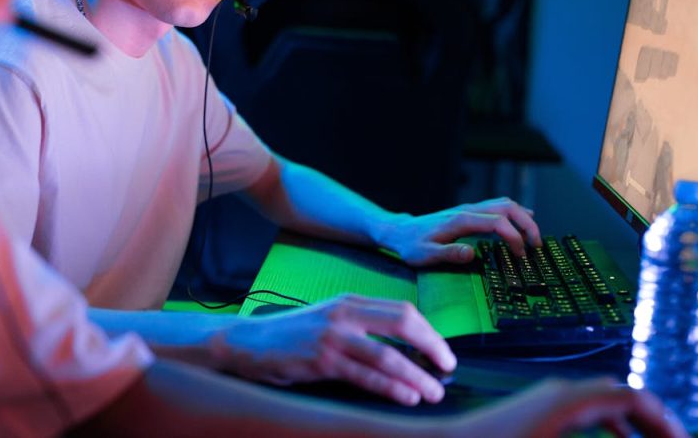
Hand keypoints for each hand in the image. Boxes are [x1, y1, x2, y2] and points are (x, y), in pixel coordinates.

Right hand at [213, 295, 454, 405]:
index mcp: (350, 302)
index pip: (402, 309)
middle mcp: (344, 314)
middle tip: (448, 366)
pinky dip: (391, 387)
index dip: (429, 330)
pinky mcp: (322, 361)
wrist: (250, 343)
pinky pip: (365, 375)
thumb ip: (362, 326)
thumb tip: (406, 348)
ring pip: (387, 354)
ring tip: (433, 391)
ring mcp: (332, 337)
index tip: (443, 351)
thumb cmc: (293, 335)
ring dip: (416, 374)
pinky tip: (407, 396)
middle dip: (432, 345)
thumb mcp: (330, 319)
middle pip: (402, 322)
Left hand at [381, 197, 541, 265]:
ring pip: (503, 204)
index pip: (497, 223)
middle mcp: (467, 211)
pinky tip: (523, 222)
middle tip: (537, 245)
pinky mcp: (469, 213)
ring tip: (534, 237)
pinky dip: (514, 214)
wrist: (400, 231)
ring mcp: (468, 209)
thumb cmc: (412, 245)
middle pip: (506, 208)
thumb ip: (448, 254)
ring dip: (522, 218)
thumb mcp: (425, 255)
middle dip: (527, 224)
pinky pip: (497, 207)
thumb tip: (471, 254)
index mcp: (460, 221)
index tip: (521, 254)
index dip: (514, 237)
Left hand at [456, 377, 685, 437]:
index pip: (632, 396)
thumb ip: (601, 437)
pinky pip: (586, 407)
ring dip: (632, 421)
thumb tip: (627, 436)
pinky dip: (611, 422)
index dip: (663, 421)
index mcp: (569, 401)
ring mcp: (548, 396)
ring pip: (604, 399)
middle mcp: (561, 391)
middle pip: (622, 393)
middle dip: (652, 419)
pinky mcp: (538, 406)